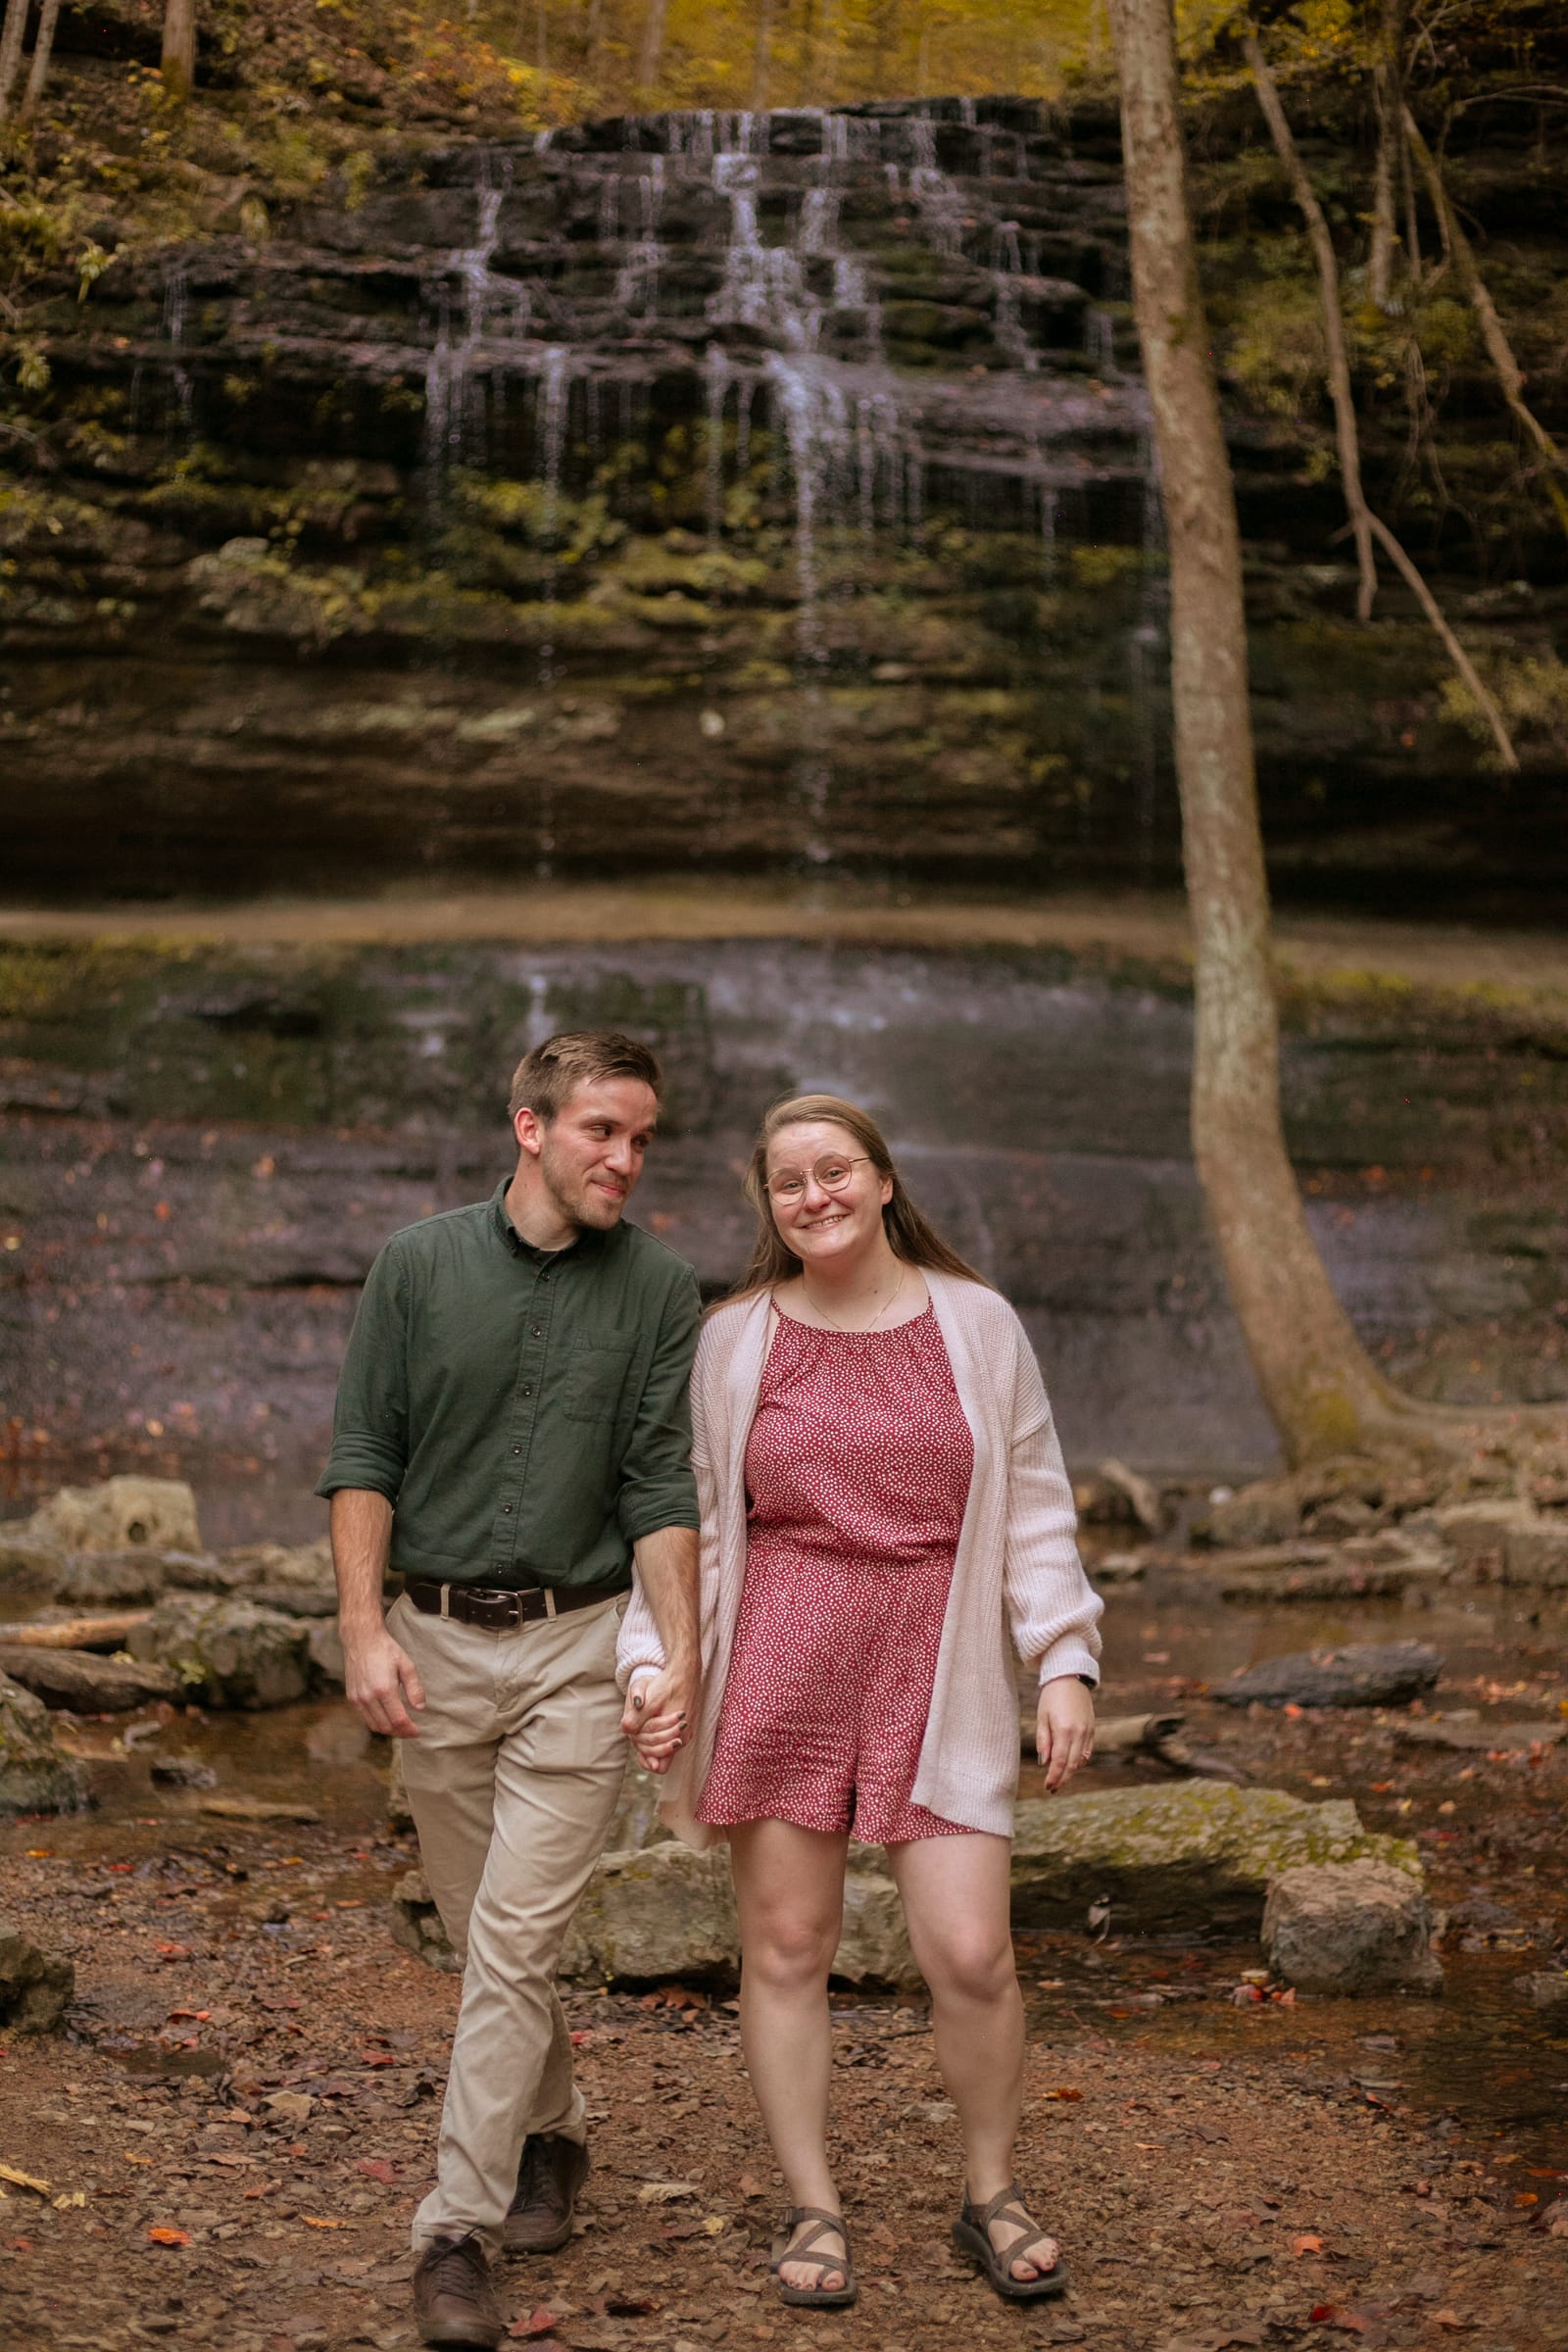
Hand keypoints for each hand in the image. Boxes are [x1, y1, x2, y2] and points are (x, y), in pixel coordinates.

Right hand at [343, 1623, 425, 1738]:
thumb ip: (414, 1688)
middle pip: (386, 1726)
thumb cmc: (386, 1650)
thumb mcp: (406, 1665)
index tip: (417, 1732)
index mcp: (384, 1689)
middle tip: (411, 1731)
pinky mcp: (352, 1697)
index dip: (409, 1729)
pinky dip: (377, 1723)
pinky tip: (386, 1719)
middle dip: (400, 1733)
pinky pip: (365, 1718)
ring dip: (388, 1730)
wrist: (361, 1639)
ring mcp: (358, 1698)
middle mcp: (368, 1697)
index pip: (398, 1719)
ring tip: (400, 1728)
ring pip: (374, 1725)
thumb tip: (420, 1708)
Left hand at [621, 1665, 695, 1776]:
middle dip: (647, 1748)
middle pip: (661, 1757)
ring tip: (643, 1725)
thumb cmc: (668, 1685)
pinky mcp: (687, 1724)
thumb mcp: (650, 1701)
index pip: (660, 1766)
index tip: (637, 1748)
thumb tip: (626, 1731)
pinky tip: (652, 1721)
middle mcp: (684, 1738)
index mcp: (677, 1737)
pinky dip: (661, 1733)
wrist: (685, 1671)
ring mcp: (687, 1732)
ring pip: (667, 1746)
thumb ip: (636, 1719)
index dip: (647, 1760)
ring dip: (654, 1740)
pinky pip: (672, 1737)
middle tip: (636, 1733)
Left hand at [1036, 1676, 1094, 1792]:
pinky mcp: (1093, 1729)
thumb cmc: (1051, 1696)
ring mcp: (1088, 1731)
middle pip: (1072, 1764)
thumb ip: (1044, 1741)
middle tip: (1053, 1788)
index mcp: (1065, 1730)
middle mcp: (1079, 1733)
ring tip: (1060, 1778)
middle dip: (1063, 1779)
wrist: (1070, 1677)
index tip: (1048, 1786)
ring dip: (1071, 1772)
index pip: (1060, 1761)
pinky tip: (1071, 1765)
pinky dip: (1080, 1761)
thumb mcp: (1042, 1718)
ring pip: (1082, 1760)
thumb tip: (1045, 1763)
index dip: (1054, 1776)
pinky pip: (1088, 1751)